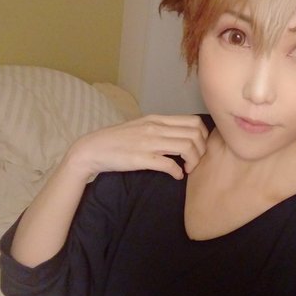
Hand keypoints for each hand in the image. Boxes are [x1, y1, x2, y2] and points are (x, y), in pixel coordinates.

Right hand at [66, 114, 208, 180]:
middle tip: (194, 161)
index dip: (203, 136)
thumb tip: (180, 135)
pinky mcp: (141, 159)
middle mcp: (155, 128)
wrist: (92, 149)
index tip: (198, 148)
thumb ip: (161, 128)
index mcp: (157, 119)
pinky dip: (178, 172)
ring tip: (187, 169)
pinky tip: (176, 176)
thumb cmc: (117, 140)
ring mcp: (148, 142)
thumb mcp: (142, 126)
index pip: (193, 121)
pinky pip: (169, 164)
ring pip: (187, 147)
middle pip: (195, 134)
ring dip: (193, 161)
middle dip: (201, 150)